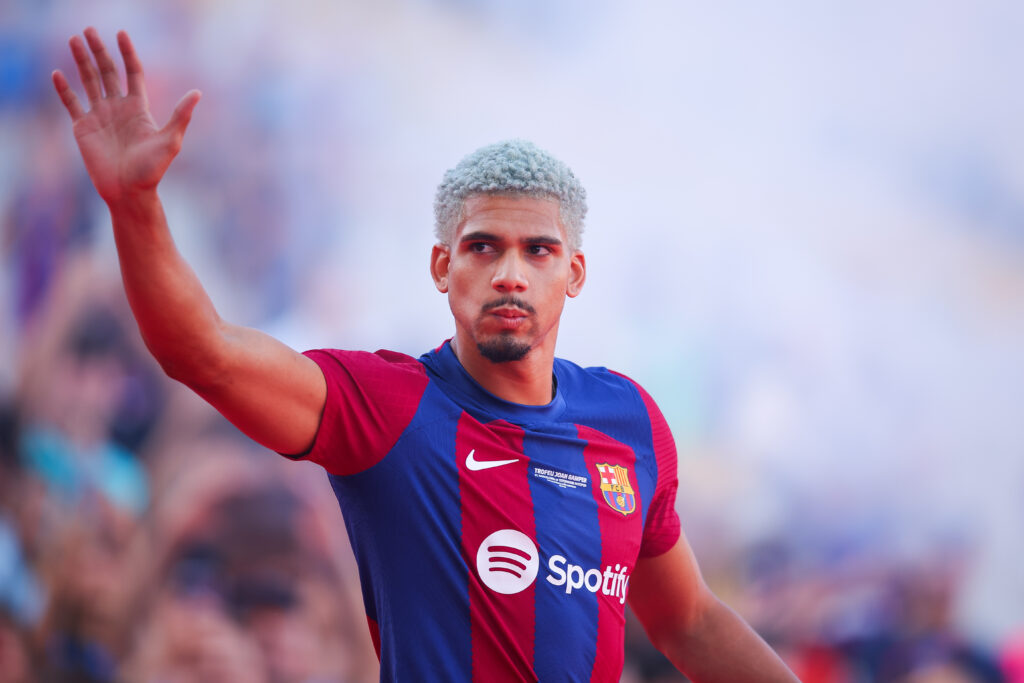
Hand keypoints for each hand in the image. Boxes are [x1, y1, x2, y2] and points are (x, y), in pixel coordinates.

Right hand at [52, 28, 200, 204]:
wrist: (129, 193)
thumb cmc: (152, 170)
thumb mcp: (171, 141)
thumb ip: (180, 116)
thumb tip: (197, 93)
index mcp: (138, 108)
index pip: (132, 73)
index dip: (127, 53)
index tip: (122, 34)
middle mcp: (118, 108)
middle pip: (107, 72)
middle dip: (98, 51)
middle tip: (88, 30)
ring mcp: (100, 117)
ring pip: (88, 82)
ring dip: (81, 61)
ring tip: (73, 40)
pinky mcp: (83, 128)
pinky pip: (71, 104)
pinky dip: (64, 89)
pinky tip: (58, 74)